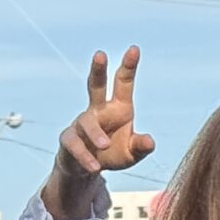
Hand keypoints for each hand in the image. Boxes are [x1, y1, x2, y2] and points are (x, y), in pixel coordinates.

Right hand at [44, 46, 156, 219]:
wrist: (88, 170)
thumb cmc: (113, 154)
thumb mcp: (132, 153)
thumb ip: (141, 147)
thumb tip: (150, 141)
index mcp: (119, 107)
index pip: (123, 83)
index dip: (128, 66)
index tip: (134, 49)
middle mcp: (99, 110)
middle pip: (96, 85)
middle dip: (98, 69)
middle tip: (100, 54)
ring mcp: (82, 123)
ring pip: (87, 123)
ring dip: (96, 133)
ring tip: (105, 146)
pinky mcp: (69, 139)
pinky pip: (75, 144)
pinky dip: (85, 155)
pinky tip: (94, 166)